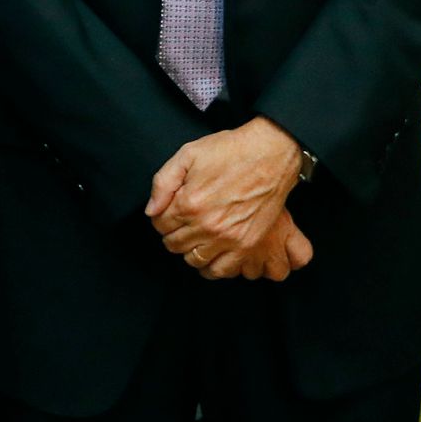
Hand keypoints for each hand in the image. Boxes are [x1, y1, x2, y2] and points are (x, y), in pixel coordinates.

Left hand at [144, 118, 306, 277]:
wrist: (268, 156)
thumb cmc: (229, 151)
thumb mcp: (188, 154)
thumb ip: (163, 182)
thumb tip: (152, 210)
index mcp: (188, 203)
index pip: (159, 224)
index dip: (161, 216)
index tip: (170, 210)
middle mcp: (206, 225)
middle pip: (174, 244)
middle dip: (173, 233)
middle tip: (183, 222)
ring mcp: (227, 239)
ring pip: (194, 260)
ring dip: (189, 250)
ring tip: (195, 236)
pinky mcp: (246, 246)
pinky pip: (221, 270)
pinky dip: (211, 267)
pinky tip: (210, 253)